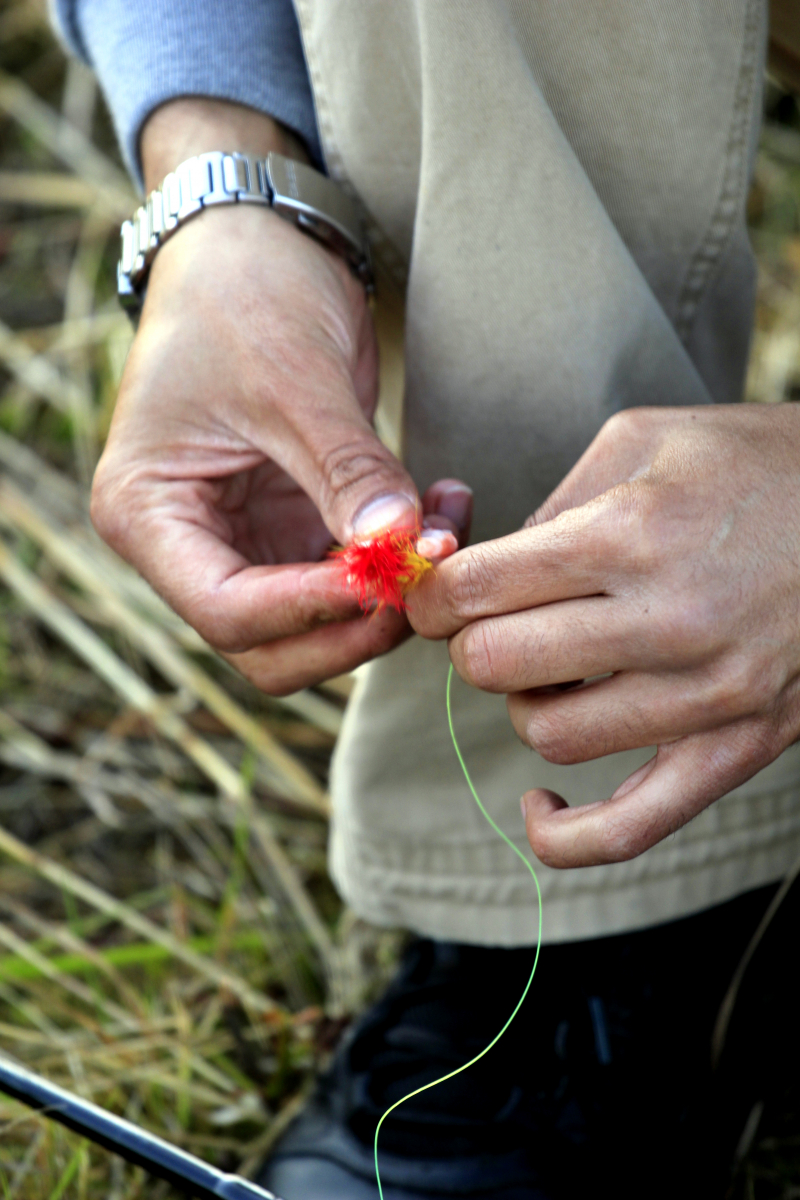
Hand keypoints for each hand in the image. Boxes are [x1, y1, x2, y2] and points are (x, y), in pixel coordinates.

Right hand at [92, 100, 470, 694]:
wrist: (255, 245)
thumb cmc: (243, 295)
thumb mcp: (294, 379)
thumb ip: (348, 470)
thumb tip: (404, 546)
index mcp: (149, 513)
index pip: (226, 609)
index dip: (311, 609)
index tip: (387, 577)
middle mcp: (188, 544)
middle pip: (270, 645)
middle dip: (354, 623)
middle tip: (427, 571)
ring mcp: (243, 542)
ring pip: (316, 626)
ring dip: (388, 599)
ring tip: (448, 526)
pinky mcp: (293, 528)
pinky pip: (349, 578)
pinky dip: (397, 561)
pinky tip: (443, 510)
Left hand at [408, 404, 799, 867]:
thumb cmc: (758, 462)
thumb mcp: (645, 438)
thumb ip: (553, 503)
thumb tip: (480, 570)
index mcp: (633, 532)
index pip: (477, 589)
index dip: (431, 594)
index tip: (431, 593)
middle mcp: (668, 620)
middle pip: (497, 665)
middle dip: (466, 643)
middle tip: (480, 623)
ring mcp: (709, 695)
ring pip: (549, 734)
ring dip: (523, 703)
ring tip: (547, 667)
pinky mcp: (740, 747)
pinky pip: (632, 828)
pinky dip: (566, 833)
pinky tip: (539, 802)